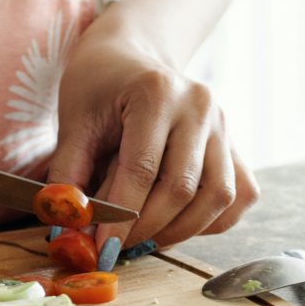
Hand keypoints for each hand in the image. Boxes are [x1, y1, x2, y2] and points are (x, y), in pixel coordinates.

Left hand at [45, 14, 259, 257]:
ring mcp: (224, 126)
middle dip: (146, 228)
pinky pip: (237, 197)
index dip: (121, 216)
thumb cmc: (97, 86)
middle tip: (115, 246)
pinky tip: (174, 221)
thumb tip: (67, 228)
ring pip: (217, 199)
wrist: (128, 57)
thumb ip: (69, 174)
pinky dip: (209, 221)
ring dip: (179, 231)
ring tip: (142, 236)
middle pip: (182, 189)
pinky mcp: (235, 146)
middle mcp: (200, 106)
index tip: (101, 248)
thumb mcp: (73, 121)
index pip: (143, 169)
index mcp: (157, 91)